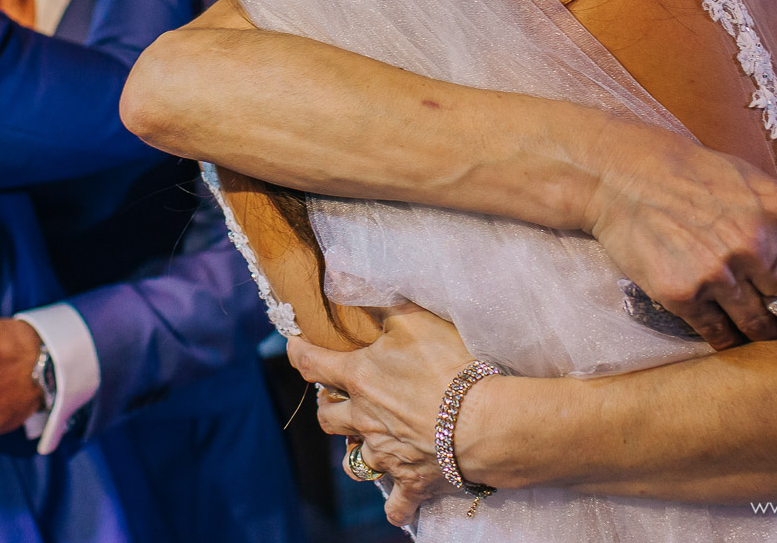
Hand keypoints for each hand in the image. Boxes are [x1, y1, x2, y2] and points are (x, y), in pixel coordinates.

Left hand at [286, 305, 465, 526]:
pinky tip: (396, 502)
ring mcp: (385, 454)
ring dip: (356, 449)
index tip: (294, 346)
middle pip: (327, 417)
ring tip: (365, 439)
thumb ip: (377, 298)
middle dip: (328, 405)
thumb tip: (342, 274)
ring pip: (354, 460)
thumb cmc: (448, 364)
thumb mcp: (413, 318)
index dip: (298, 352)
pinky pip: (395, 502)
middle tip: (337, 396)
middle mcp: (363, 419)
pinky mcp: (410, 481)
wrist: (483, 421)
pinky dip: (395, 503)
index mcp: (358, 378)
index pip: (311, 363)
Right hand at [584, 122, 776, 348]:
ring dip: (766, 334)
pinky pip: (718, 333)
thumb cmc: (685, 171)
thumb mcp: (746, 177)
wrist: (620, 177)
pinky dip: (727, 339)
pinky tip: (729, 337)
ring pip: (760, 325)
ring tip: (767, 337)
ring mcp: (720, 274)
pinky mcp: (685, 295)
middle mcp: (756, 246)